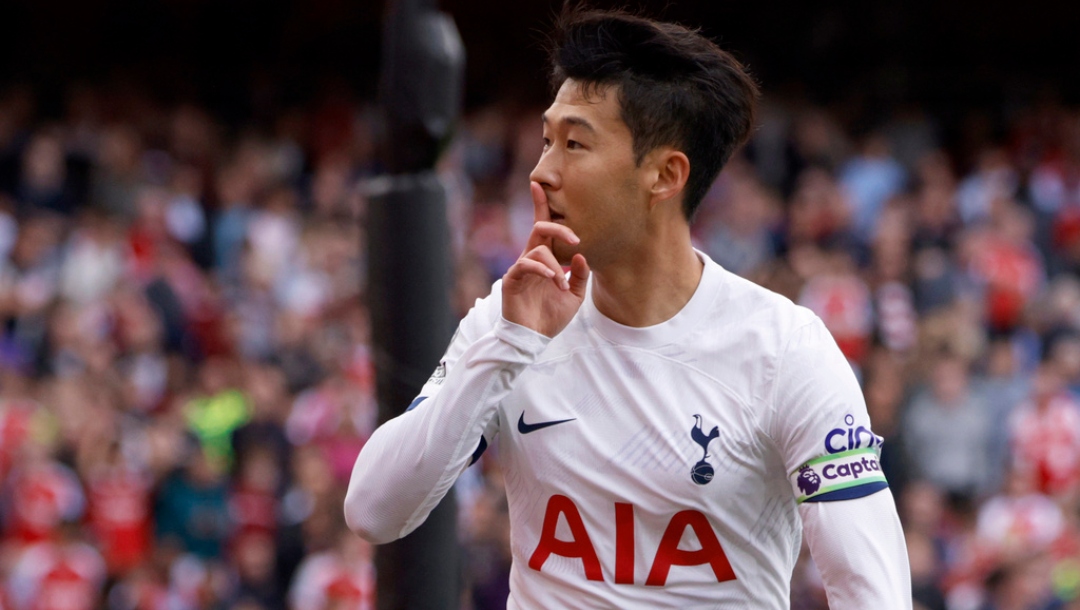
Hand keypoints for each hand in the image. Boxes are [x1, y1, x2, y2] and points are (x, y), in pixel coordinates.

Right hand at [502, 182, 589, 337]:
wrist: (533, 338)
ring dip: (555, 264)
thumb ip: (579, 275)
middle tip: (576, 238)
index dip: (540, 205)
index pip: (543, 228)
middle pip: (540, 227)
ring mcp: (521, 268)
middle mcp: (532, 258)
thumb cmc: (551, 316)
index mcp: (545, 259)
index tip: (538, 184)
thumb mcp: (575, 296)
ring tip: (561, 284)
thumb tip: (581, 255)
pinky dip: (542, 269)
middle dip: (559, 227)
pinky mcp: (513, 279)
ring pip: (538, 248)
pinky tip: (552, 280)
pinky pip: (526, 264)